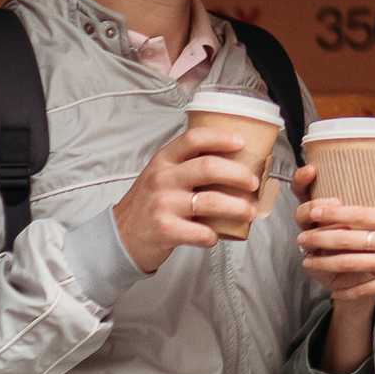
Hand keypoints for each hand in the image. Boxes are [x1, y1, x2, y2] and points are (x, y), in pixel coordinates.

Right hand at [112, 121, 267, 275]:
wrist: (120, 235)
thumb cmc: (149, 203)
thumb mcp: (161, 175)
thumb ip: (187, 166)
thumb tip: (233, 163)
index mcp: (164, 160)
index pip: (194, 138)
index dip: (220, 137)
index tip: (240, 143)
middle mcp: (163, 178)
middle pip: (209, 167)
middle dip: (239, 174)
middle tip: (254, 183)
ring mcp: (163, 204)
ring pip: (211, 201)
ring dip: (238, 207)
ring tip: (250, 211)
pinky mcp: (165, 230)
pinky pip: (201, 232)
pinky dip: (215, 235)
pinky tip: (218, 235)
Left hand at [294, 176, 374, 312]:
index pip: (362, 214)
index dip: (335, 212)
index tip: (316, 210)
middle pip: (351, 238)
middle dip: (322, 238)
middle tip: (302, 237)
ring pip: (353, 263)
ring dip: (327, 263)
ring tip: (309, 262)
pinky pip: (367, 288)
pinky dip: (348, 291)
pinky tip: (334, 292)